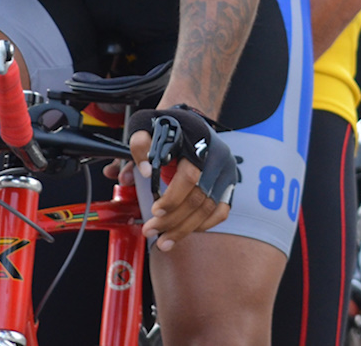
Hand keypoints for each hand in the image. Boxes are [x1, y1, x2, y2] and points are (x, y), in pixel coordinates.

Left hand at [127, 106, 237, 251]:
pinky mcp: (229, 183)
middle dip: (173, 219)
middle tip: (151, 230)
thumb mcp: (146, 126)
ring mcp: (226, 170)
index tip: (154, 210)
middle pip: (199, 196)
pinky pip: (220, 211)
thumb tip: (131, 175)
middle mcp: (217, 155)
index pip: (190, 175)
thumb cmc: (166, 126)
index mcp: (197, 139)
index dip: (173, 197)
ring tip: (164, 241)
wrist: (189, 120)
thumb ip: (138, 148)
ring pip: (209, 208)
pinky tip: (184, 231)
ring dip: (185, 229)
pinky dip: (203, 224)